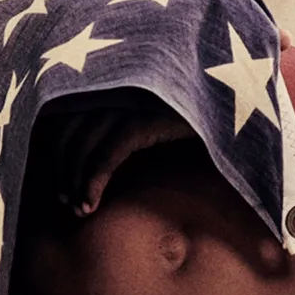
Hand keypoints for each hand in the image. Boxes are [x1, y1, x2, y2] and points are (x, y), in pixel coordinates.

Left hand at [48, 87, 195, 217]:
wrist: (235, 99)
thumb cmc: (196, 109)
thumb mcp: (154, 111)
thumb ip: (125, 122)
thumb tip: (96, 156)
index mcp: (110, 83)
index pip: (65, 121)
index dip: (59, 156)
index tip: (63, 185)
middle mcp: (112, 88)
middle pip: (67, 136)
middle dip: (63, 173)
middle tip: (68, 204)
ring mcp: (125, 102)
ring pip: (81, 148)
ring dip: (75, 184)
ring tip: (80, 211)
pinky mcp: (142, 119)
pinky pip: (104, 156)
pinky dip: (91, 184)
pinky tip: (91, 206)